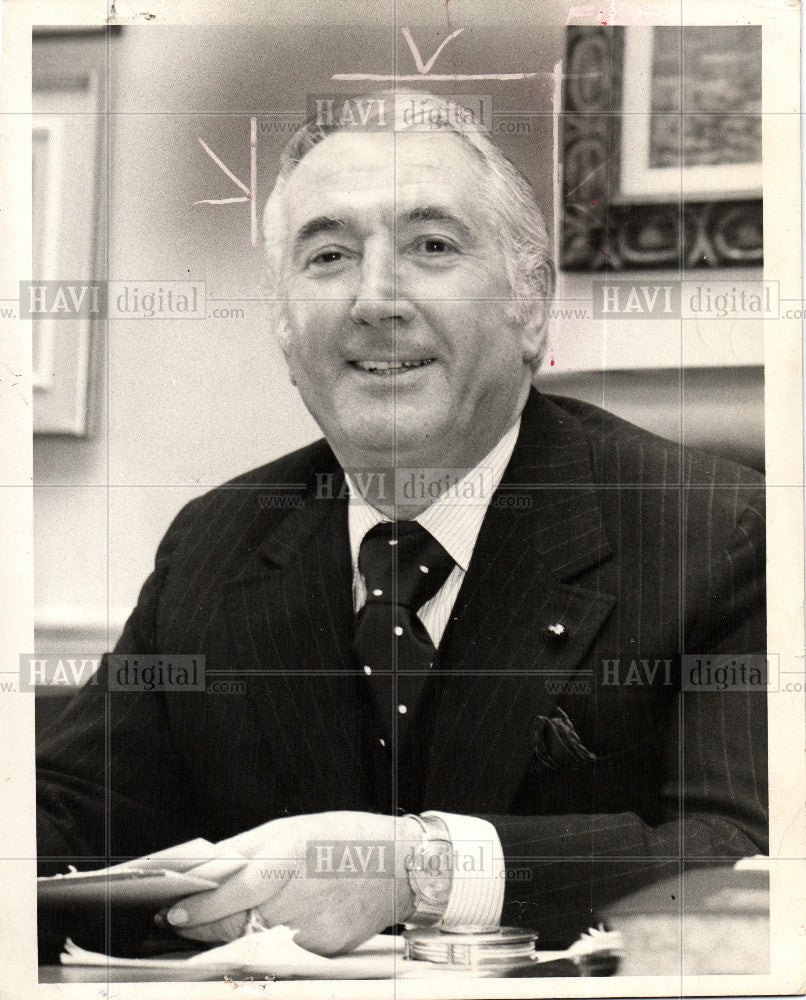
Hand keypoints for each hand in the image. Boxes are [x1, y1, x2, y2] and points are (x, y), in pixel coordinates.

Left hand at [165, 812, 420, 954]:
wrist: (401, 866)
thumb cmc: (345, 838)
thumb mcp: (292, 828)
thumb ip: (245, 849)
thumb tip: (204, 868)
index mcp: (287, 856)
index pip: (229, 890)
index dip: (197, 906)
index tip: (172, 912)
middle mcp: (297, 895)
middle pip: (233, 923)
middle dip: (202, 925)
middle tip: (179, 920)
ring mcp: (310, 928)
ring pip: (250, 941)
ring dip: (225, 934)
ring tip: (210, 923)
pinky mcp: (321, 949)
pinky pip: (279, 949)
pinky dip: (262, 941)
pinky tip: (257, 927)